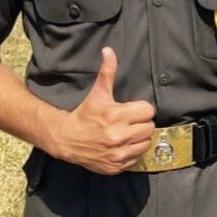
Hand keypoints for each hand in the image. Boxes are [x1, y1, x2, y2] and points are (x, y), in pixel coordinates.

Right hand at [53, 47, 155, 173]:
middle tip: (130, 122)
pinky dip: (133, 152)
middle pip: (150, 128)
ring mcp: (118, 153)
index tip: (132, 110)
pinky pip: (138, 158)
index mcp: (116, 116)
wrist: (66, 139)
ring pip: (146, 143)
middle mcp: (119, 136)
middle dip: (141, 123)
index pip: (148, 111)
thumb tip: (109, 50)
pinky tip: (122, 145)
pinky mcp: (117, 166)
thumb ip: (107, 72)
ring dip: (140, 138)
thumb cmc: (85, 114)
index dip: (141, 109)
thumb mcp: (97, 93)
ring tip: (127, 133)